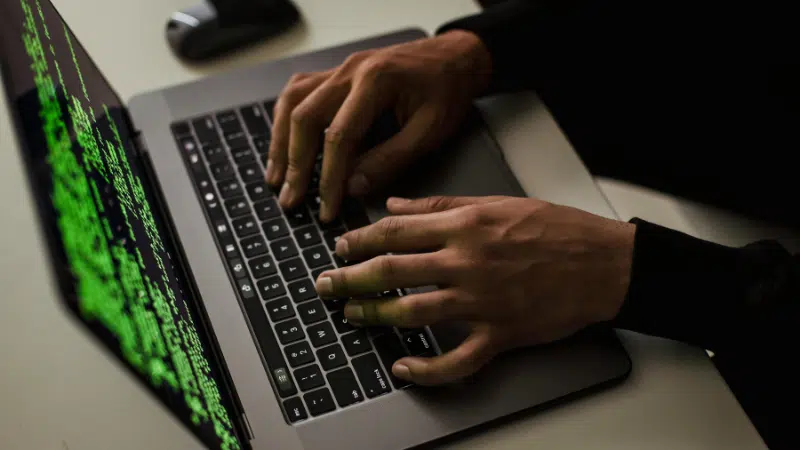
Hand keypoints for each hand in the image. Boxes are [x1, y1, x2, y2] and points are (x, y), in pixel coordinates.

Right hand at [266, 31, 491, 221]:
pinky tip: (282, 142)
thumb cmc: (447, 90)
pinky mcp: (337, 74)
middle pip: (305, 117)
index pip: (339, 136)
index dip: (329, 177)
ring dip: (280, 142)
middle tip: (291, 200)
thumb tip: (353, 187)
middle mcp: (350, 70)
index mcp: (376, 81)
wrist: (455, 58)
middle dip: (295, 164)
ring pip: (293, 102)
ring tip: (276, 178)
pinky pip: (299, 92)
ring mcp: (340, 69)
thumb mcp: (430, 131)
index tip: (327, 207)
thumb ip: (391, 159)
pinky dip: (286, 119)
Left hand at [314, 196, 635, 384]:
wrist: (603, 264)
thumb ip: (441, 203)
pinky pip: (456, 360)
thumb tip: (396, 205)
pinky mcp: (499, 334)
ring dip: (375, 316)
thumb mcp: (497, 202)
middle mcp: (467, 262)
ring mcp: (481, 301)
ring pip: (412, 313)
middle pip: (392, 271)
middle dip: (350, 278)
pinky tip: (403, 368)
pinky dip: (426, 369)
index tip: (340, 247)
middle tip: (326, 284)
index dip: (359, 240)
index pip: (395, 231)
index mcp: (465, 225)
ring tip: (351, 316)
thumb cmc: (556, 229)